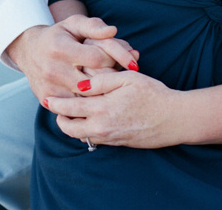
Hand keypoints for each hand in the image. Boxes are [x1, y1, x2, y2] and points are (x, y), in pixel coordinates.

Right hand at [6, 15, 138, 104]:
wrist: (29, 50)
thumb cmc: (58, 35)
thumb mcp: (74, 24)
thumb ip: (94, 26)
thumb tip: (112, 31)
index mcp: (60, 49)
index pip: (97, 59)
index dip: (115, 58)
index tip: (125, 60)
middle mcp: (53, 70)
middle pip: (94, 82)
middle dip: (112, 78)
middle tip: (123, 75)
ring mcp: (49, 88)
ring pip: (86, 99)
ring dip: (102, 93)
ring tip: (112, 86)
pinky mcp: (46, 101)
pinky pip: (75, 108)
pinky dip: (88, 103)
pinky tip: (97, 96)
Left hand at [46, 71, 184, 148]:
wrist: (174, 119)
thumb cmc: (153, 94)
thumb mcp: (127, 78)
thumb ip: (101, 79)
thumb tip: (80, 84)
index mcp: (102, 109)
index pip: (69, 109)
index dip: (55, 103)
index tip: (47, 98)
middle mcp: (102, 127)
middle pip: (69, 128)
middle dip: (60, 118)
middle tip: (57, 106)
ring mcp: (110, 137)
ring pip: (81, 136)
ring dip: (73, 125)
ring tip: (71, 112)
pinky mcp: (118, 143)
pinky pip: (94, 139)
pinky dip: (86, 130)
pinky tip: (90, 119)